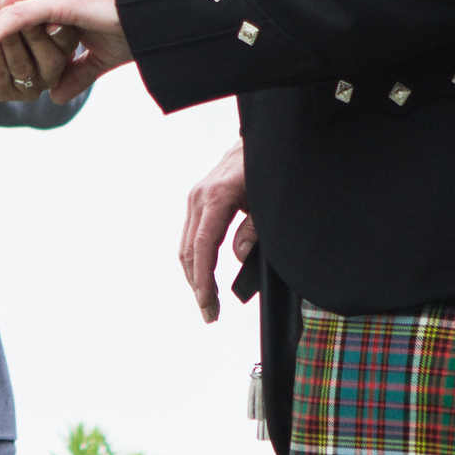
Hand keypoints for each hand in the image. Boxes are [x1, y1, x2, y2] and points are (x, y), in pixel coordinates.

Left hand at [0, 0, 129, 103]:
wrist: (154, 17)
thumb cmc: (133, 32)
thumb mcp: (98, 61)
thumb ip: (76, 76)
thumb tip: (56, 97)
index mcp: (56, 18)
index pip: (15, 40)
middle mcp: (48, 7)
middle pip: (2, 31)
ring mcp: (51, 3)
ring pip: (3, 23)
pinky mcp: (57, 3)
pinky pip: (18, 18)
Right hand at [181, 140, 249, 323]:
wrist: (261, 139)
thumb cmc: (267, 169)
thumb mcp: (267, 201)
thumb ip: (254, 229)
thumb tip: (239, 256)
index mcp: (216, 198)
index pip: (202, 247)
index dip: (203, 279)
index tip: (206, 304)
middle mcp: (198, 198)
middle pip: (189, 251)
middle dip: (197, 286)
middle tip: (210, 315)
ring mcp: (195, 198)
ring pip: (186, 245)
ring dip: (194, 276)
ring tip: (208, 303)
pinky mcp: (198, 200)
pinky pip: (192, 235)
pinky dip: (196, 259)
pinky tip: (205, 277)